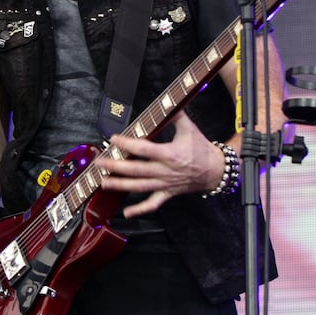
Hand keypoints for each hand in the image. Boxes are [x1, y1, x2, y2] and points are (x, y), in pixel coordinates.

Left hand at [99, 110, 223, 216]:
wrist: (216, 170)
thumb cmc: (201, 149)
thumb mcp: (190, 129)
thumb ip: (177, 115)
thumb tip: (168, 102)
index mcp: (170, 154)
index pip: (144, 149)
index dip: (128, 144)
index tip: (114, 139)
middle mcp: (165, 171)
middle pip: (137, 170)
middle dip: (116, 166)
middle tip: (100, 163)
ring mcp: (165, 184)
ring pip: (140, 187)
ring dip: (121, 185)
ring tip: (104, 182)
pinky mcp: (168, 194)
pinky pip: (152, 204)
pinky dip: (140, 210)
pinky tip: (126, 212)